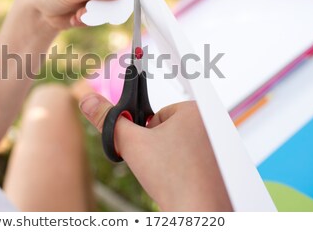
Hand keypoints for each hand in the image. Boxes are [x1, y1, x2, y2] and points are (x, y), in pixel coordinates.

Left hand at [17, 0, 128, 30]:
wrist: (38, 10)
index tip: (125, 1)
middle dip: (109, 3)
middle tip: (93, 9)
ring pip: (115, 4)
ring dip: (98, 13)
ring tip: (79, 13)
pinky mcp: (100, 3)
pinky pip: (106, 14)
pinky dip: (93, 19)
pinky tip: (76, 16)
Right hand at [79, 93, 232, 210]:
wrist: (197, 212)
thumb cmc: (173, 178)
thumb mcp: (131, 144)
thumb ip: (108, 120)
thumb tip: (88, 101)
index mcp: (195, 110)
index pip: (158, 114)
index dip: (147, 132)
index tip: (151, 149)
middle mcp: (214, 123)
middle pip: (171, 129)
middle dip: (159, 145)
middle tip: (160, 163)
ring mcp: (222, 145)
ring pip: (182, 145)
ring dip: (171, 157)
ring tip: (172, 174)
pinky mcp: (224, 165)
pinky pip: (195, 160)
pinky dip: (186, 168)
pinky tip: (183, 181)